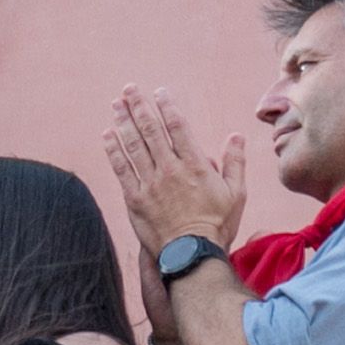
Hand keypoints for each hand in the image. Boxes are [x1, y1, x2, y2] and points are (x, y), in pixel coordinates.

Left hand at [103, 85, 246, 253]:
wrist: (191, 254)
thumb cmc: (217, 224)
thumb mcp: (236, 193)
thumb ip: (234, 162)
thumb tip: (236, 136)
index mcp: (196, 165)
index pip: (178, 128)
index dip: (167, 107)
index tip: (159, 92)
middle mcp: (170, 170)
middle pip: (151, 131)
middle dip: (139, 107)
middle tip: (129, 90)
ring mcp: (150, 184)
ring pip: (133, 146)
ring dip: (123, 122)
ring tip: (117, 105)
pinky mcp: (134, 199)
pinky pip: (121, 169)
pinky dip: (113, 150)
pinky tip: (107, 135)